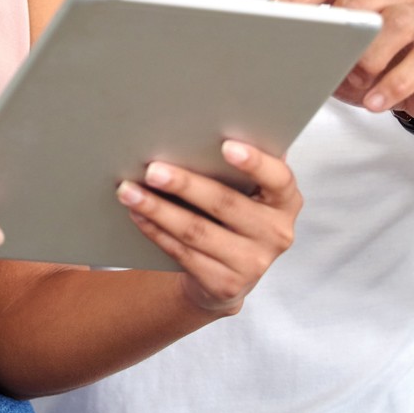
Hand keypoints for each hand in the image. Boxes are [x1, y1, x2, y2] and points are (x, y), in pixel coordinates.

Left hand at [117, 141, 300, 313]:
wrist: (228, 274)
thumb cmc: (233, 214)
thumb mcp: (246, 192)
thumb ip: (235, 167)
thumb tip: (197, 127)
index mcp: (285, 201)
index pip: (278, 179)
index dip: (255, 162)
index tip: (226, 145)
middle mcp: (276, 233)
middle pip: (225, 204)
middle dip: (185, 185)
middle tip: (152, 169)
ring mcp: (252, 263)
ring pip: (197, 231)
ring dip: (158, 209)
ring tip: (128, 190)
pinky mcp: (225, 285)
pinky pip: (183, 253)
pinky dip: (156, 231)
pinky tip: (137, 214)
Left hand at [273, 0, 413, 125]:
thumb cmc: (384, 63)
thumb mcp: (343, 53)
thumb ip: (317, 43)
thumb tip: (276, 50)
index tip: (272, 17)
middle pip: (357, 0)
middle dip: (335, 37)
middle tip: (322, 67)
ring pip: (394, 24)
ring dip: (367, 60)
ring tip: (353, 88)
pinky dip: (395, 83)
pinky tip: (375, 103)